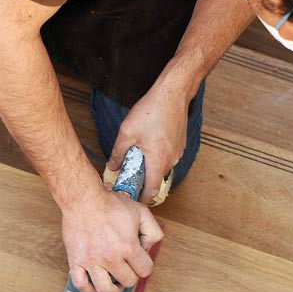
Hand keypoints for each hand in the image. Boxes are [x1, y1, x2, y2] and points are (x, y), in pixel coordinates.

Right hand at [61, 188, 163, 291]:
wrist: (83, 199)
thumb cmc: (110, 204)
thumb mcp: (141, 212)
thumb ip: (153, 230)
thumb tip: (148, 247)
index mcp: (128, 246)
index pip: (145, 271)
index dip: (144, 265)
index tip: (138, 259)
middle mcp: (110, 257)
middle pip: (128, 281)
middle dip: (131, 275)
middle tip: (126, 266)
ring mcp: (92, 261)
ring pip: (105, 290)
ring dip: (113, 289)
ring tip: (113, 281)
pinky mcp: (76, 261)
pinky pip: (81, 285)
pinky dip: (89, 289)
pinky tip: (95, 282)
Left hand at [108, 85, 187, 203]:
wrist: (172, 94)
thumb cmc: (151, 111)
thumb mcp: (127, 133)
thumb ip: (118, 153)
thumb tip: (112, 165)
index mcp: (158, 161)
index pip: (151, 191)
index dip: (141, 198)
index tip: (132, 198)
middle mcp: (171, 160)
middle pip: (156, 179)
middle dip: (142, 179)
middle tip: (128, 172)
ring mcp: (178, 153)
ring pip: (162, 167)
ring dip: (150, 166)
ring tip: (138, 154)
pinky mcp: (180, 145)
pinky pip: (168, 157)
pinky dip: (158, 156)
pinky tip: (149, 143)